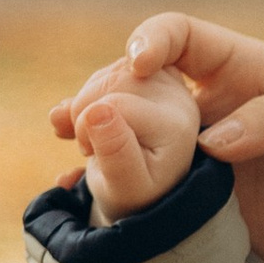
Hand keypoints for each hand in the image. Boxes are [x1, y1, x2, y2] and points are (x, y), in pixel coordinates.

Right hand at [51, 16, 263, 262]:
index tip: (136, 64)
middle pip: (140, 86)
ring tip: (67, 144)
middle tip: (81, 118)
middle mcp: (216, 108)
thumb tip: (214, 140)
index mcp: (248, 71)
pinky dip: (109, 191)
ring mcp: (203, 157)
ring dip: (95, 135)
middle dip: (105, 92)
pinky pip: (146, 192)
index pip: (183, 37)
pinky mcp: (201, 205)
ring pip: (133, 136)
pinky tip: (77, 198)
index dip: (153, 41)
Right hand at [66, 60, 199, 222]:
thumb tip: (97, 111)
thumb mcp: (125, 186)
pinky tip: (84, 118)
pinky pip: (109, 69)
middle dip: (84, 112)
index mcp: (176, 125)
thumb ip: (114, 153)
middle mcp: (179, 96)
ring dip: (85, 104)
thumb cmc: (135, 193)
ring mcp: (168, 81)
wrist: (147, 191)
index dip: (87, 127)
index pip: (113, 103)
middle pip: (110, 80)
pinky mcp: (153, 74)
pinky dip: (90, 92)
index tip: (91, 153)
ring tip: (94, 135)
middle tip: (91, 145)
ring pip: (106, 72)